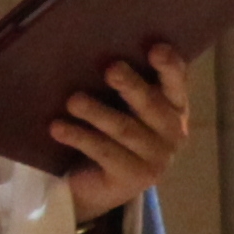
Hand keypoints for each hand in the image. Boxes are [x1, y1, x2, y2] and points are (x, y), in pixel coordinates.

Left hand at [48, 43, 194, 221]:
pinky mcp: (134, 179)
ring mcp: (156, 160)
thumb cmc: (113, 132)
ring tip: (73, 101)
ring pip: (124, 130)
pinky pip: (105, 153)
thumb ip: (123, 83)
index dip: (169, 66)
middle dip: (131, 86)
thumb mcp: (122, 105)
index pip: (177, 82)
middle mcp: (174, 132)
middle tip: (111, 70)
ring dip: (97, 112)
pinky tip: (57, 128)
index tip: (156, 49)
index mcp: (175, 107)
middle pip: (151, 105)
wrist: (101, 185)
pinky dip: (79, 137)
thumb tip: (95, 50)